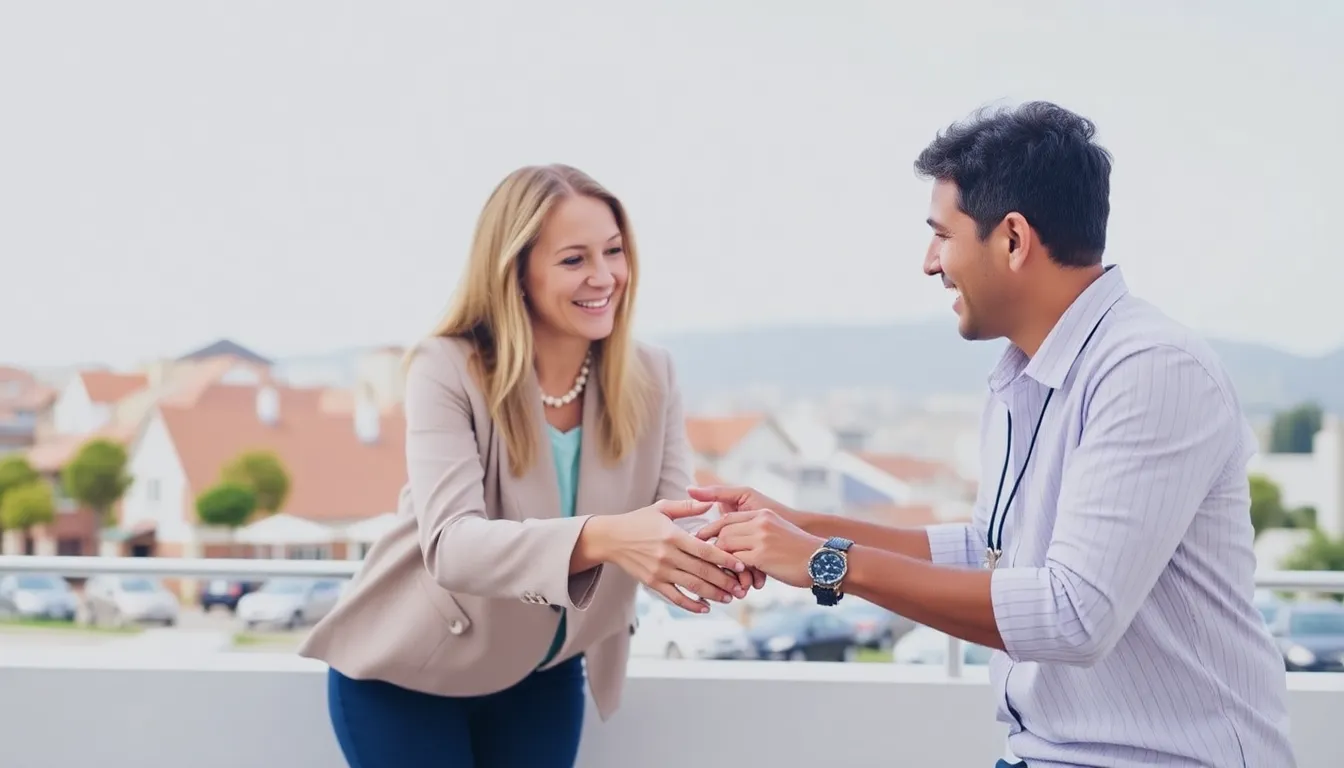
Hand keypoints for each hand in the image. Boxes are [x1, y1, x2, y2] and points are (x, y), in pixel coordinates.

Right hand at [593, 499, 748, 612]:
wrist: (611, 538)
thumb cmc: (639, 521)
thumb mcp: (662, 508)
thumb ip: (688, 506)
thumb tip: (711, 502)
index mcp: (673, 535)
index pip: (704, 549)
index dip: (724, 558)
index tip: (741, 564)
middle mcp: (667, 555)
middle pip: (702, 571)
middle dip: (725, 580)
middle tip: (742, 586)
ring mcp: (660, 571)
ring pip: (692, 586)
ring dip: (713, 594)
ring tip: (729, 597)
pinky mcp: (652, 583)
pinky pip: (675, 597)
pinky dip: (691, 605)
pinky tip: (706, 608)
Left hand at [694, 508, 822, 588]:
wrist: (822, 560)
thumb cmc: (800, 551)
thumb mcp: (778, 532)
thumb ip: (758, 532)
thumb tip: (739, 543)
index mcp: (762, 514)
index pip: (728, 518)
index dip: (711, 529)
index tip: (697, 539)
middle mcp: (760, 522)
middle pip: (723, 531)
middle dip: (710, 547)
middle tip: (701, 560)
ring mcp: (760, 537)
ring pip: (726, 546)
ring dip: (720, 561)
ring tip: (715, 574)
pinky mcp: (762, 555)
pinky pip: (735, 562)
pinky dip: (731, 572)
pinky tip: (731, 582)